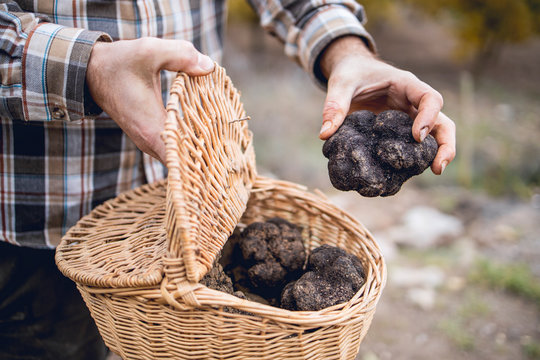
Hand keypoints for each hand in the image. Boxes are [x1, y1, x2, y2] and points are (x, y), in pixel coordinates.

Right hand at [86, 37, 214, 162]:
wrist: (91, 71)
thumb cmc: (119, 62)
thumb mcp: (150, 51)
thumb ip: (181, 55)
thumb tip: (210, 67)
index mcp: (151, 128)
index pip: (182, 158)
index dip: (204, 158)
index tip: (223, 154)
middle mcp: (149, 142)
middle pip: (185, 162)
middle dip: (207, 155)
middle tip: (231, 148)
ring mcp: (148, 142)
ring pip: (179, 157)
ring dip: (198, 149)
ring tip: (223, 141)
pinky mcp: (149, 137)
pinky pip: (173, 148)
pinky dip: (188, 143)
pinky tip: (206, 132)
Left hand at [319, 36, 455, 174]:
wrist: (352, 72)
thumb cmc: (351, 73)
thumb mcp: (341, 83)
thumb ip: (334, 105)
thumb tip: (325, 135)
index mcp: (406, 85)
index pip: (429, 98)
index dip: (428, 117)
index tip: (417, 137)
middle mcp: (414, 103)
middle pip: (443, 122)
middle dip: (445, 144)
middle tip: (438, 168)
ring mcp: (410, 119)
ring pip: (435, 137)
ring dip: (437, 155)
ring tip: (434, 173)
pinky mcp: (401, 132)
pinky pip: (413, 148)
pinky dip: (412, 161)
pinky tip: (403, 176)